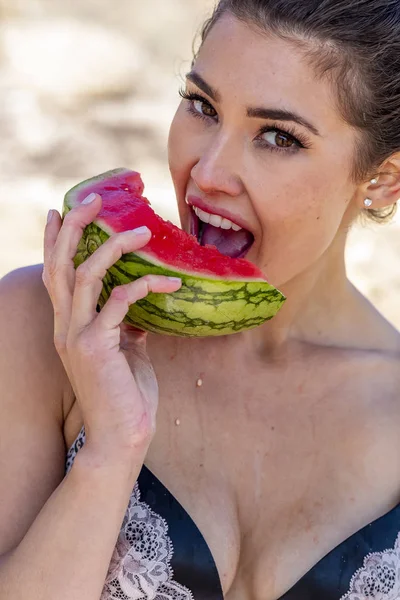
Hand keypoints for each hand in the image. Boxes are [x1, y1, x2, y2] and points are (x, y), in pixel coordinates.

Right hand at [42, 193, 181, 458]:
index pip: (56, 275)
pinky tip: (170, 282)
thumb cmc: (125, 397)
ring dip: (113, 247)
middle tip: (91, 199)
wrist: (121, 439)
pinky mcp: (96, 347)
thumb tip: (140, 302)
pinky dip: (145, 286)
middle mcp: (66, 327)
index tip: (62, 211)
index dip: (56, 242)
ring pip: (85, 276)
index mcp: (70, 327)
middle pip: (60, 266)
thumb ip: (127, 325)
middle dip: (73, 228)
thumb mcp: (126, 352)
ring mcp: (77, 336)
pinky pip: (120, 302)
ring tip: (142, 230)